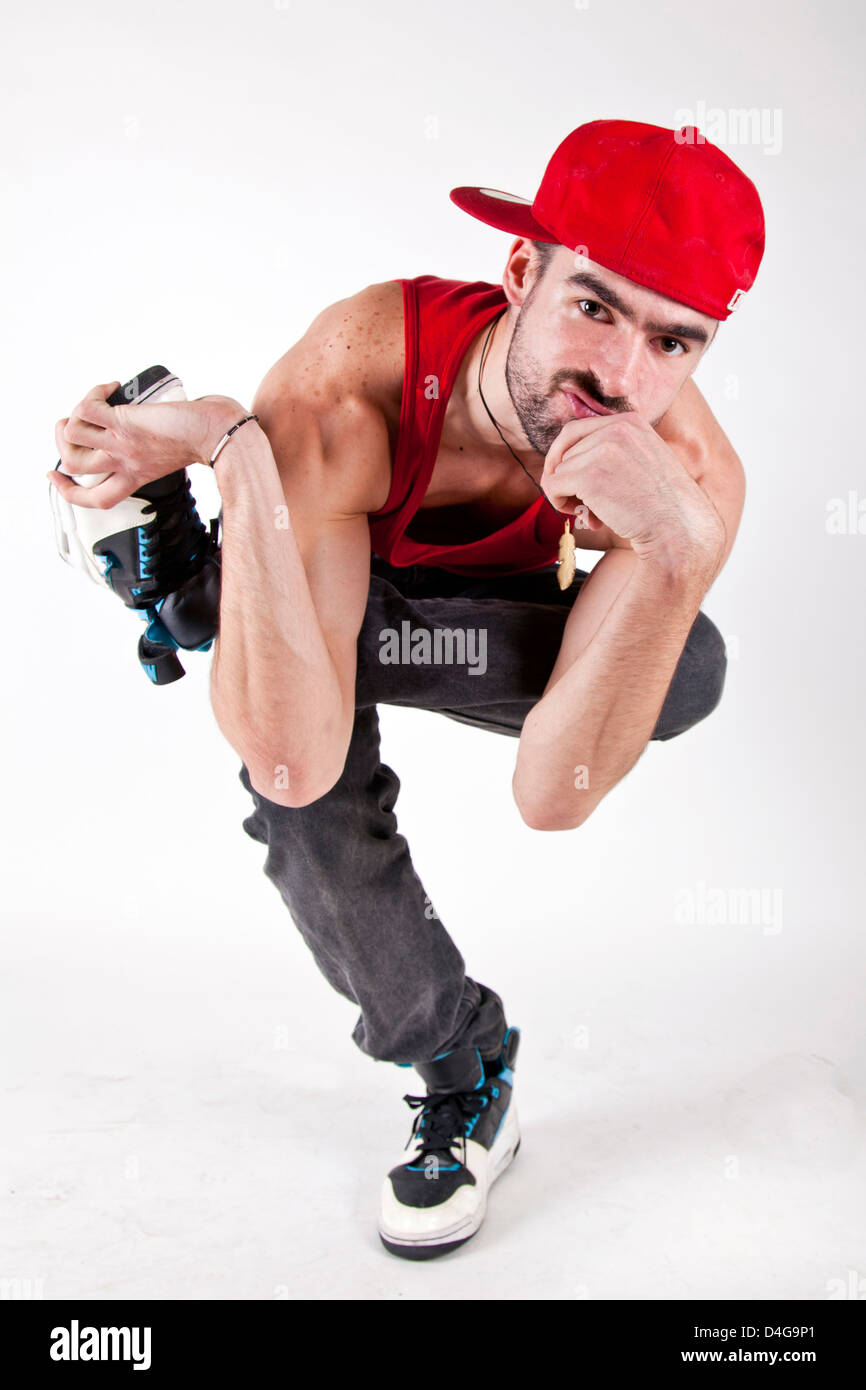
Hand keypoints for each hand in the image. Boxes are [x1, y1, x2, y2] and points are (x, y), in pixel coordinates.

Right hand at [48, 383, 247, 509]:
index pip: (93, 499)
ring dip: (72, 415)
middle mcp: (124, 464)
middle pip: (73, 468)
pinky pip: (87, 410)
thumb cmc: (202, 439)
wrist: (217, 434)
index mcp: (134, 477)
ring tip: (90, 404)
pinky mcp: (124, 423)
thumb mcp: (168, 457)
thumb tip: (141, 430)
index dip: (68, 491)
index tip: (56, 476)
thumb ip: (149, 452)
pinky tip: (111, 388)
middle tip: (68, 425)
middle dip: (60, 445)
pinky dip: (93, 394)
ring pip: (71, 437)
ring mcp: (121, 444)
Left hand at [541, 411, 725, 580]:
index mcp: (630, 421)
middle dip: (567, 478)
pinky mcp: (590, 476)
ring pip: (558, 471)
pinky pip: (552, 486)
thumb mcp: (643, 461)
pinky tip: (585, 517)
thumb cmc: (661, 506)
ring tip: (596, 514)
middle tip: (580, 503)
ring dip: (568, 495)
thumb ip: (612, 451)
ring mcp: (603, 450)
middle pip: (564, 450)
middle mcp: (616, 428)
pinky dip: (559, 504)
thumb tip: (564, 460)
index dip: (564, 455)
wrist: (679, 529)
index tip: (566, 478)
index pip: (575, 429)